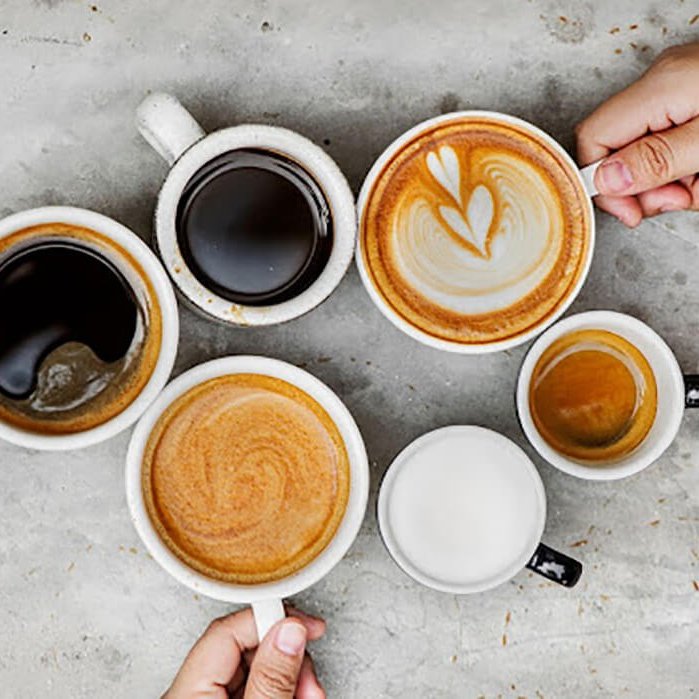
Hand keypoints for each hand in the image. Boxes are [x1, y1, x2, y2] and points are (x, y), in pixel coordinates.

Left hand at [164, 607, 326, 698]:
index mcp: (188, 693)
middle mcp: (192, 695)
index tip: (306, 625)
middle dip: (288, 657)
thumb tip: (289, 631)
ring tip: (309, 696)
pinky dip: (280, 690)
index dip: (271, 619)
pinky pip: (253, 688)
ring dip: (290, 676)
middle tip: (310, 681)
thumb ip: (271, 678)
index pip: (229, 630)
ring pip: (255, 669)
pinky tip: (297, 698)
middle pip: (246, 649)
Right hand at [576, 41, 698, 226]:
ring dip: (672, 181)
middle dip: (644, 186)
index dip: (602, 182)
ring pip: (647, 152)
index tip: (630, 210)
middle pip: (619, 150)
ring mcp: (677, 89)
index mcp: (660, 89)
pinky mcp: (691, 99)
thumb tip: (605, 180)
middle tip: (679, 198)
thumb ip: (658, 160)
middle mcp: (662, 84)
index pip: (594, 139)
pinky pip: (670, 143)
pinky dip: (687, 166)